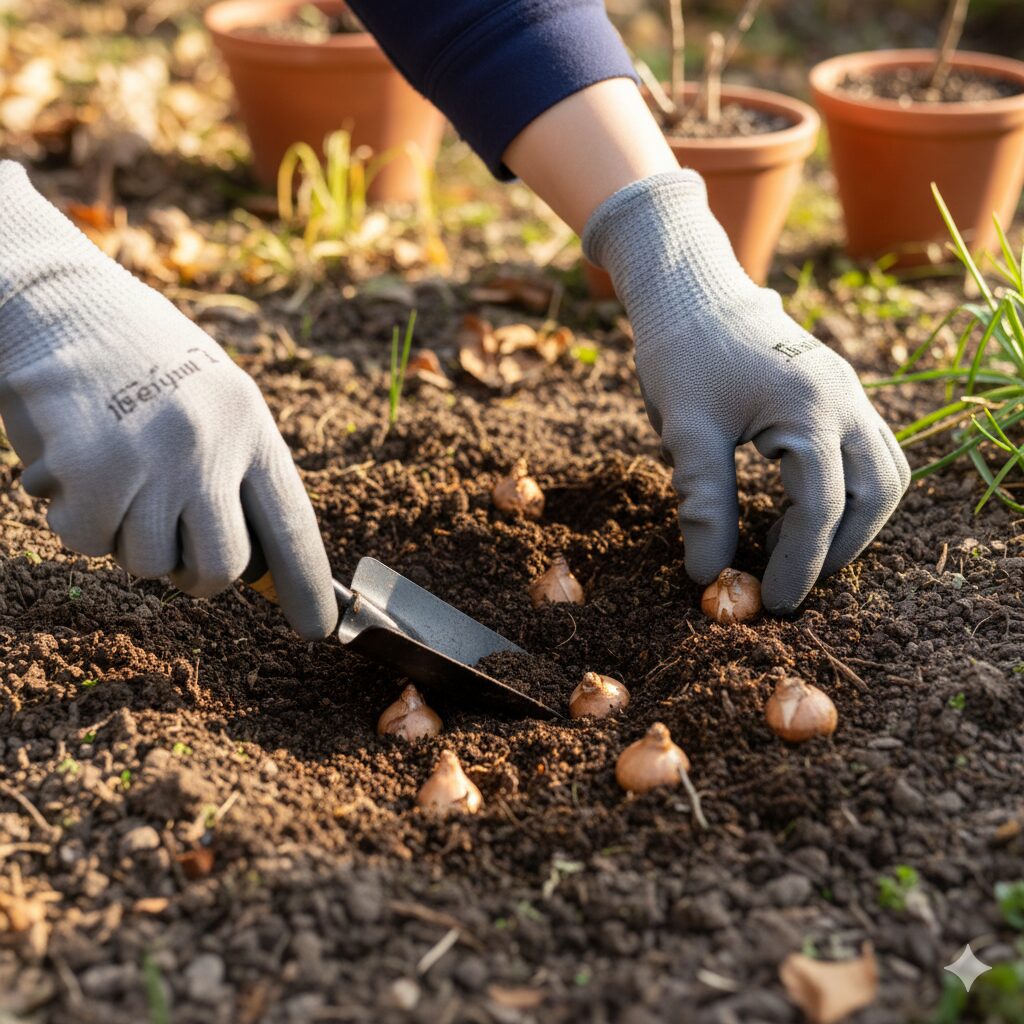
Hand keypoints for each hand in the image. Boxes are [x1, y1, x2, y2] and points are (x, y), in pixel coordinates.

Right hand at [0, 163, 335, 637]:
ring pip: (149, 562)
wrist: (57, 302)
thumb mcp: (211, 401)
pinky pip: (89, 543)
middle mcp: (212, 444)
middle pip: (222, 566)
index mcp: (251, 425)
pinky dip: (76, 521)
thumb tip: (253, 566)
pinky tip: (72, 471)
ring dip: (126, 537)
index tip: (318, 628)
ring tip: (115, 478)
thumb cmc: (138, 359)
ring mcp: (154, 459)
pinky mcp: (93, 471)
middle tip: (171, 548)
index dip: (306, 584)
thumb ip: (234, 472)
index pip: (291, 523)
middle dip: (197, 576)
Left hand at [583, 170, 909, 611]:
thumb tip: (708, 575)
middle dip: (838, 550)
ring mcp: (851, 392)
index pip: (820, 509)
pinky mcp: (842, 391)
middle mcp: (846, 400)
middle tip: (792, 583)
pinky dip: (855, 491)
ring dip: (856, 523)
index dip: (797, 564)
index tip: (770, 602)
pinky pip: (874, 451)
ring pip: (885, 474)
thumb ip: (703, 503)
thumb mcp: (685, 430)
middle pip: (873, 495)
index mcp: (809, 410)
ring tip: (804, 554)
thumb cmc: (682, 356)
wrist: (693, 292)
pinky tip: (811, 510)